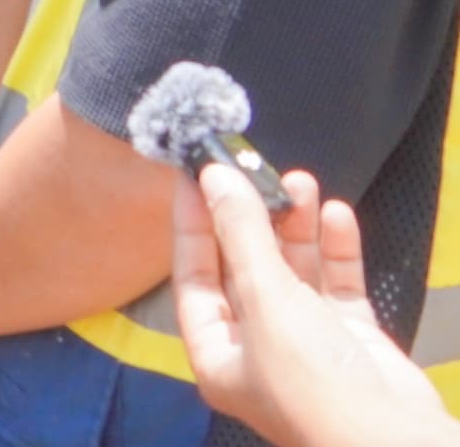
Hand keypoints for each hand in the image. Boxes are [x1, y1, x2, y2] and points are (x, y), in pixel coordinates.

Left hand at [173, 164, 457, 446]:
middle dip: (252, 219)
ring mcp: (307, 343)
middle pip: (245, 269)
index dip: (194, 224)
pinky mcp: (351, 339)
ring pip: (293, 272)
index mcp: (216, 353)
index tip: (196, 175)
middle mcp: (256, 348)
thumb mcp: (266, 301)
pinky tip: (337, 215)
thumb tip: (215, 178)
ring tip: (300, 181)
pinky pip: (336, 285)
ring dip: (296, 226)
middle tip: (257, 168)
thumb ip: (242, 236)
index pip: (193, 276)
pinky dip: (335, 251)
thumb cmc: (314, 381)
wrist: (396, 441)